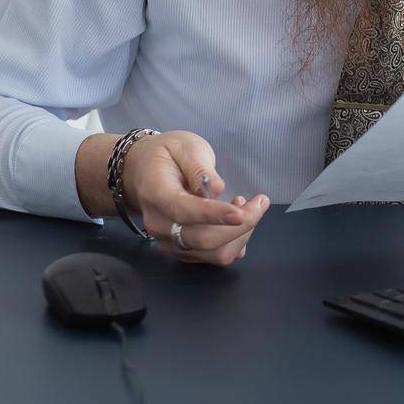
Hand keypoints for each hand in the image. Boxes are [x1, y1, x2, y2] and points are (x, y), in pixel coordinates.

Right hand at [122, 130, 270, 264]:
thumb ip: (199, 167)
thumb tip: (217, 189)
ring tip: (244, 205)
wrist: (143, 171)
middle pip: (202, 239)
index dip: (213, 215)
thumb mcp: (185, 146)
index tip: (241, 212)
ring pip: (212, 254)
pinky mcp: (181, 250)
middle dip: (240, 225)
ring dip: (240, 234)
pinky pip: (213, 257)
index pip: (183, 211)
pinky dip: (233, 241)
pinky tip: (234, 218)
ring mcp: (168, 241)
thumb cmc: (168, 155)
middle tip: (260, 202)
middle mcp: (158, 224)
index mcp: (156, 193)